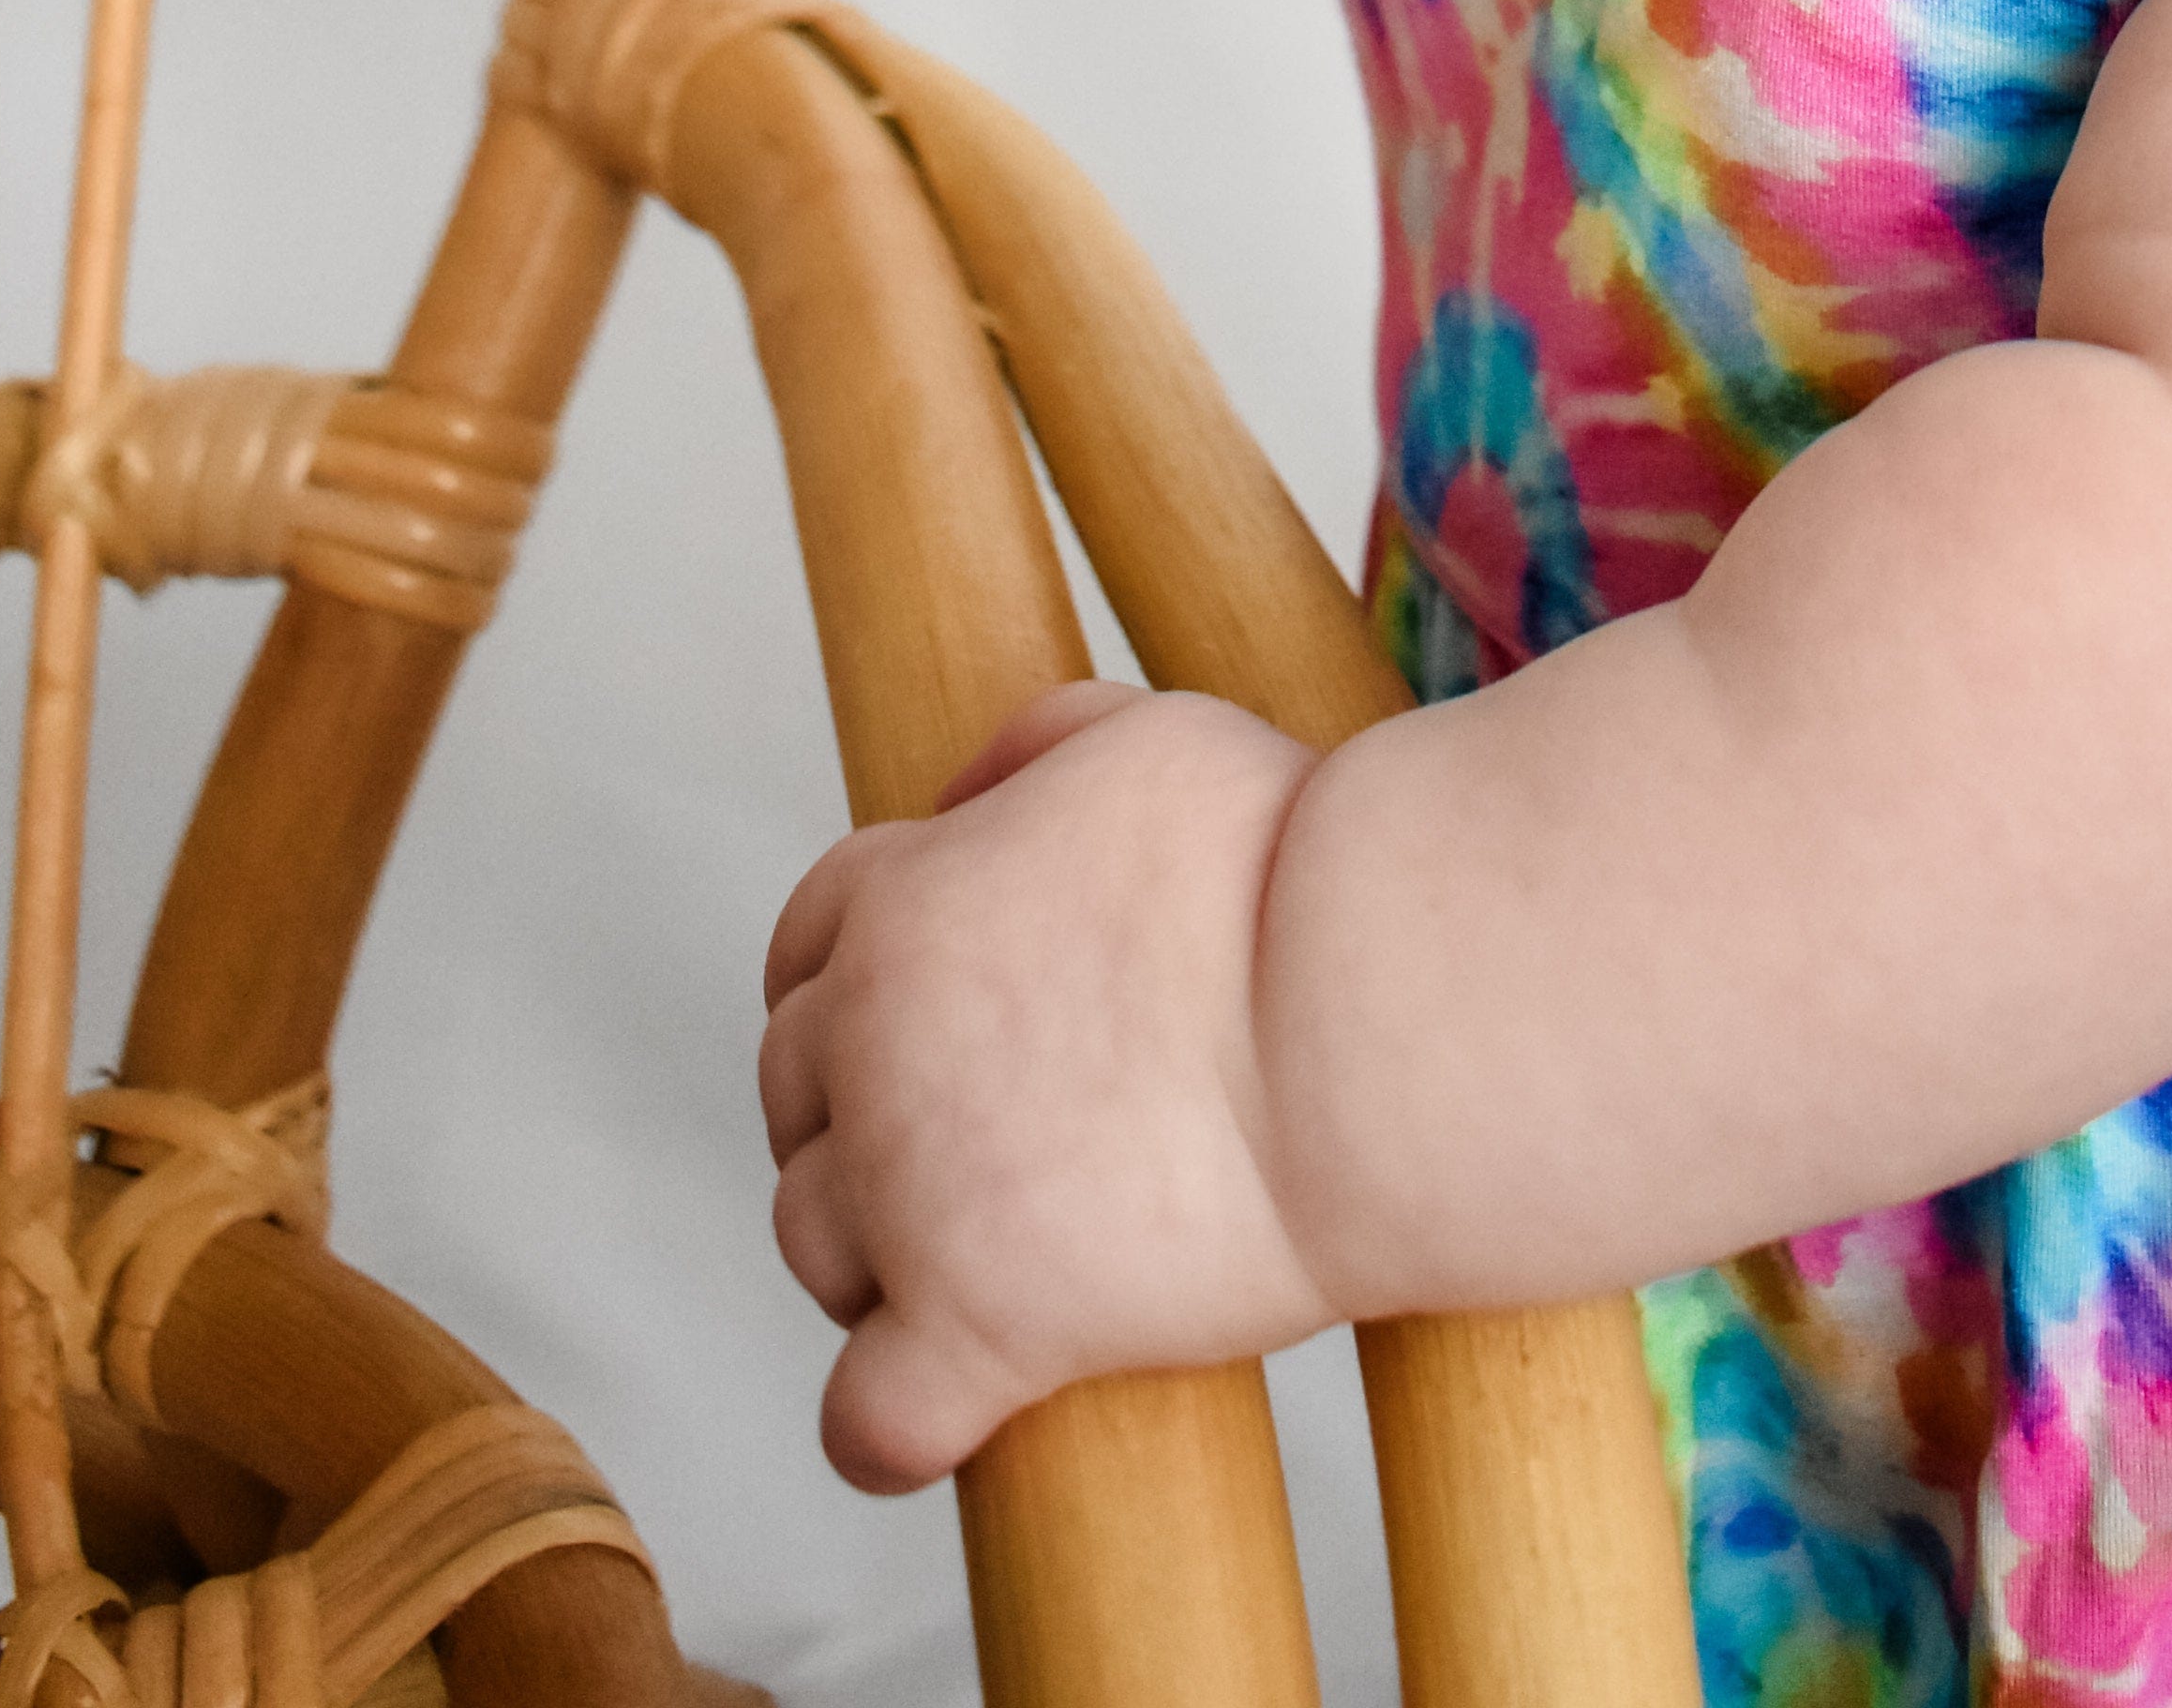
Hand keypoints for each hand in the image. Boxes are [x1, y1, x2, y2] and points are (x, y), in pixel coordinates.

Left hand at [757, 680, 1341, 1489]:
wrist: (1375, 1018)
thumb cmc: (1295, 872)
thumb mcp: (1148, 739)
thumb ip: (1034, 750)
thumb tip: (962, 799)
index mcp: (907, 901)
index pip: (808, 947)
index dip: (851, 990)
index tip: (901, 1032)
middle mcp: (876, 1043)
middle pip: (795, 1096)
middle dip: (858, 1117)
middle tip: (963, 1148)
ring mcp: (915, 1195)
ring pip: (814, 1243)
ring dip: (874, 1254)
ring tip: (977, 1261)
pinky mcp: (984, 1328)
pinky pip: (872, 1418)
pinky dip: (886, 1432)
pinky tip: (933, 1430)